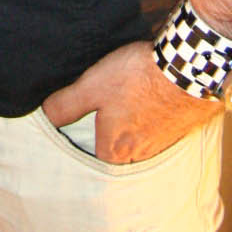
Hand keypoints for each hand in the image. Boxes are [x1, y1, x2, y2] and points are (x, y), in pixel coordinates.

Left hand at [43, 41, 219, 162]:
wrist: (188, 70)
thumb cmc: (136, 79)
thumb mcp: (91, 86)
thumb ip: (65, 104)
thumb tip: (43, 116)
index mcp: (114, 150)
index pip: (91, 161)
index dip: (82, 148)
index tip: (77, 138)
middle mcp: (138, 155)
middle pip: (115, 155)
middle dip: (107, 142)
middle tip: (99, 124)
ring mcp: (161, 144)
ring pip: (137, 145)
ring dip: (130, 133)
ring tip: (122, 114)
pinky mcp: (176, 130)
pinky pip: (156, 133)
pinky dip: (149, 124)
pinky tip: (146, 107)